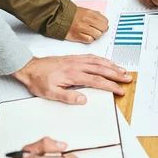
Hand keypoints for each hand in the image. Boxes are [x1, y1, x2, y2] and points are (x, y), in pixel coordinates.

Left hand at [12, 55, 132, 103]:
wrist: (29, 67)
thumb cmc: (38, 80)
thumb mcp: (49, 93)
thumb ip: (67, 97)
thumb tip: (83, 100)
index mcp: (73, 75)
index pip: (97, 81)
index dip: (110, 86)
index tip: (120, 90)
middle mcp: (77, 65)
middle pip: (102, 69)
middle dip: (117, 74)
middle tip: (128, 78)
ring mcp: (76, 60)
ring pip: (98, 61)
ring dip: (112, 65)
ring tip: (122, 70)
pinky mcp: (74, 57)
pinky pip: (92, 57)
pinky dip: (102, 59)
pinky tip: (107, 62)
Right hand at [65, 7, 108, 42]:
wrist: (59, 17)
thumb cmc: (72, 15)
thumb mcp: (85, 10)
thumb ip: (94, 15)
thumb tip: (103, 20)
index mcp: (90, 13)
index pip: (105, 21)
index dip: (104, 24)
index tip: (101, 25)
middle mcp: (87, 20)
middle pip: (103, 28)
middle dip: (101, 30)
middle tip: (97, 30)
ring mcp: (82, 28)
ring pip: (98, 35)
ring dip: (95, 35)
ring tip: (91, 33)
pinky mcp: (77, 36)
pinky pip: (89, 40)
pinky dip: (89, 39)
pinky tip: (86, 36)